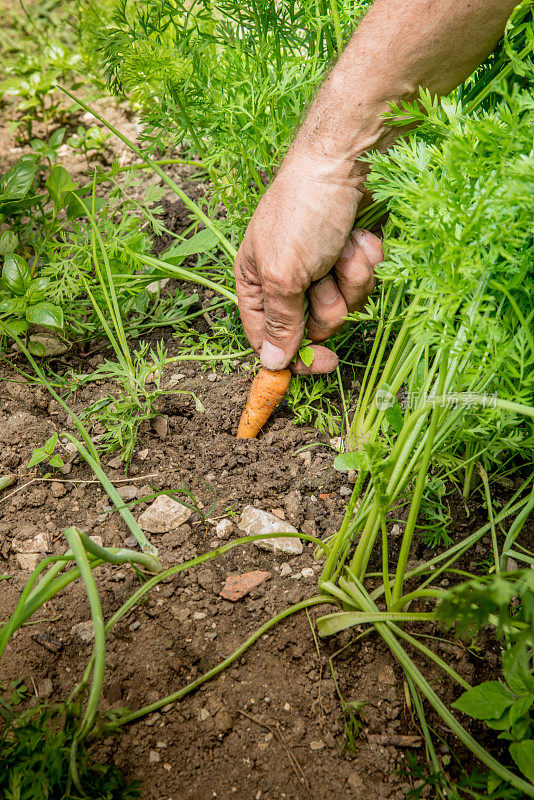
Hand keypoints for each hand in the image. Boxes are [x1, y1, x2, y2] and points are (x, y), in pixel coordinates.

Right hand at [234, 151, 382, 373]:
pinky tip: (361, 237)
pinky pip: (363, 281)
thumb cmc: (304, 211)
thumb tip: (272, 363)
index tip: (324, 364)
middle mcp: (286, 279)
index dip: (295, 356)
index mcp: (256, 282)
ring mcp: (320, 267)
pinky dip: (366, 261)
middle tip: (324, 276)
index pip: (269, 338)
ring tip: (345, 246)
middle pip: (313, 326)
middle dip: (328, 303)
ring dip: (350, 278)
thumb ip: (280, 321)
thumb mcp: (284, 273)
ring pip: (344, 304)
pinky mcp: (349, 256)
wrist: (347, 158)